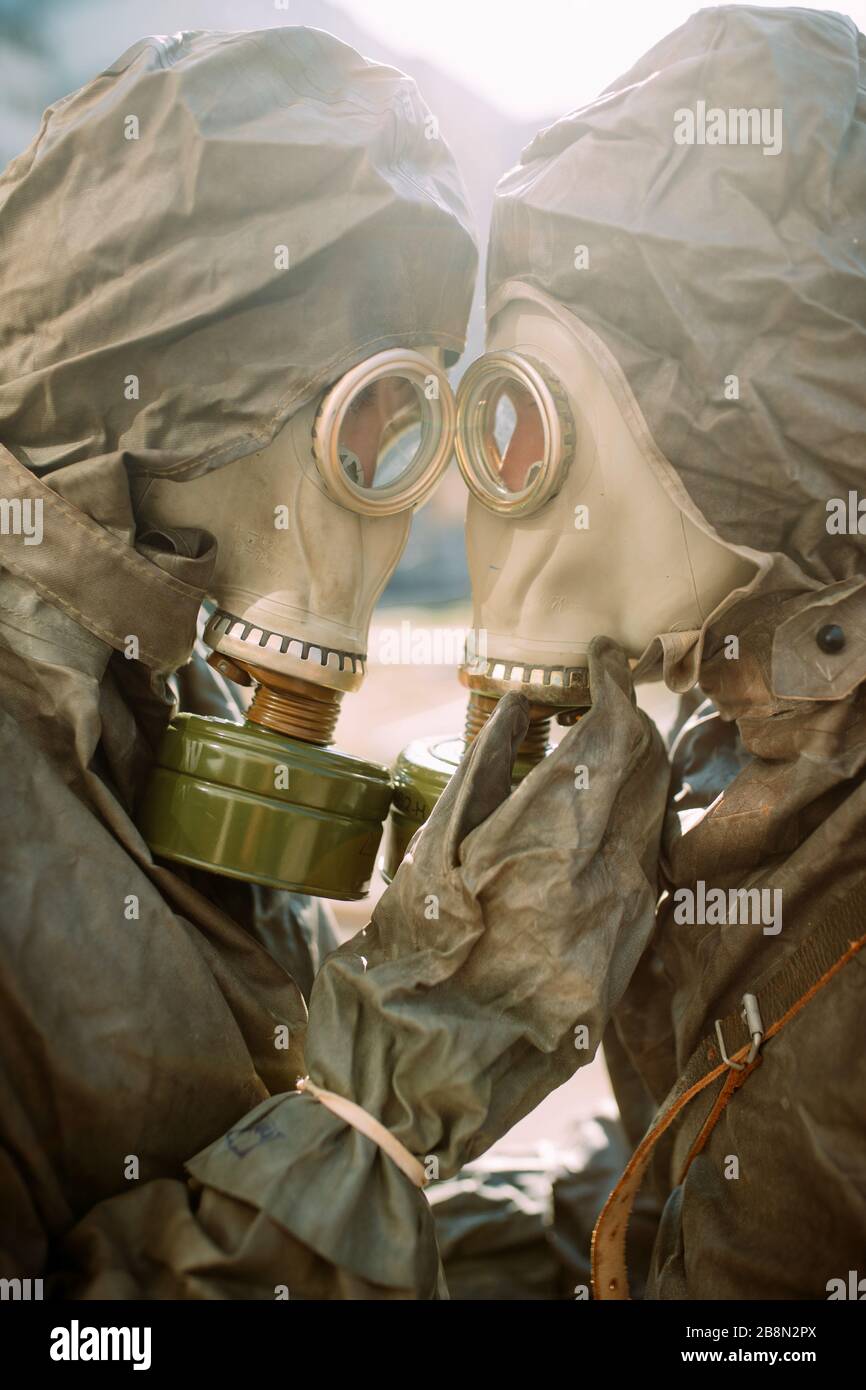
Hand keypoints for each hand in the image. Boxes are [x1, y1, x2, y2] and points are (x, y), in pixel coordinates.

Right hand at [304, 636, 669, 1174]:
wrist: (418, 1085)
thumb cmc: (402, 967)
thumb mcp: (426, 856)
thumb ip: (482, 772)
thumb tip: (519, 704)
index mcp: (543, 841)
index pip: (611, 735)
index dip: (611, 684)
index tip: (597, 662)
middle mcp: (602, 879)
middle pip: (648, 770)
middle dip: (628, 724)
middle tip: (595, 702)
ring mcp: (623, 924)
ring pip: (656, 818)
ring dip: (633, 777)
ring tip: (591, 760)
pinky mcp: (626, 961)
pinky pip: (649, 872)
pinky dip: (630, 834)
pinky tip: (592, 830)